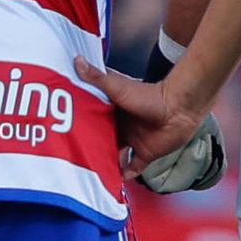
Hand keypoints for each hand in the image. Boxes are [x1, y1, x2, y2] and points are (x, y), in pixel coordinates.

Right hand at [83, 57, 214, 176]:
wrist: (177, 108)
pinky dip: (124, 174)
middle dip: (90, 148)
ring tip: (88, 174)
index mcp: (112, 111)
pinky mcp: (145, 154)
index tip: (64, 133)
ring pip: (114, 155)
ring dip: (105, 163)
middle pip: (101, 140)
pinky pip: (132, 168)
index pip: (92, 120)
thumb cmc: (147, 95)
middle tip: (72, 159)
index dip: (80, 127)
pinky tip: (113, 181)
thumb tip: (75, 59)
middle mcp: (121, 127)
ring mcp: (133, 141)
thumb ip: (96, 77)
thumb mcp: (116, 86)